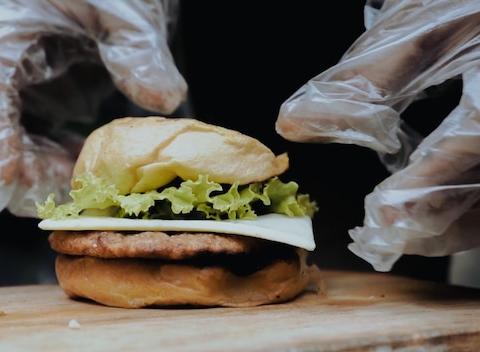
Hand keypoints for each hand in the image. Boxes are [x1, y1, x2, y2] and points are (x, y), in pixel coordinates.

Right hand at [0, 0, 186, 221]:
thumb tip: (162, 96)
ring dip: (38, 176)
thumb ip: (137, 48)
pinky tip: (81, 164)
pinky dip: (49, 165)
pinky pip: (23, 150)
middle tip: (74, 190)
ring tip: (87, 180)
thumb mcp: (120, 7)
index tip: (5, 184)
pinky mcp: (20, 106)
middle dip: (20, 176)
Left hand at [275, 0, 479, 270]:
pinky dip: (457, 217)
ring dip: (443, 229)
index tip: (385, 215)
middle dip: (430, 223)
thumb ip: (361, 80)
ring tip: (387, 236)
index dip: (430, 182)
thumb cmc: (465, 5)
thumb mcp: (417, 28)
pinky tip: (418, 218)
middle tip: (375, 238)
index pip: (473, 137)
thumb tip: (293, 122)